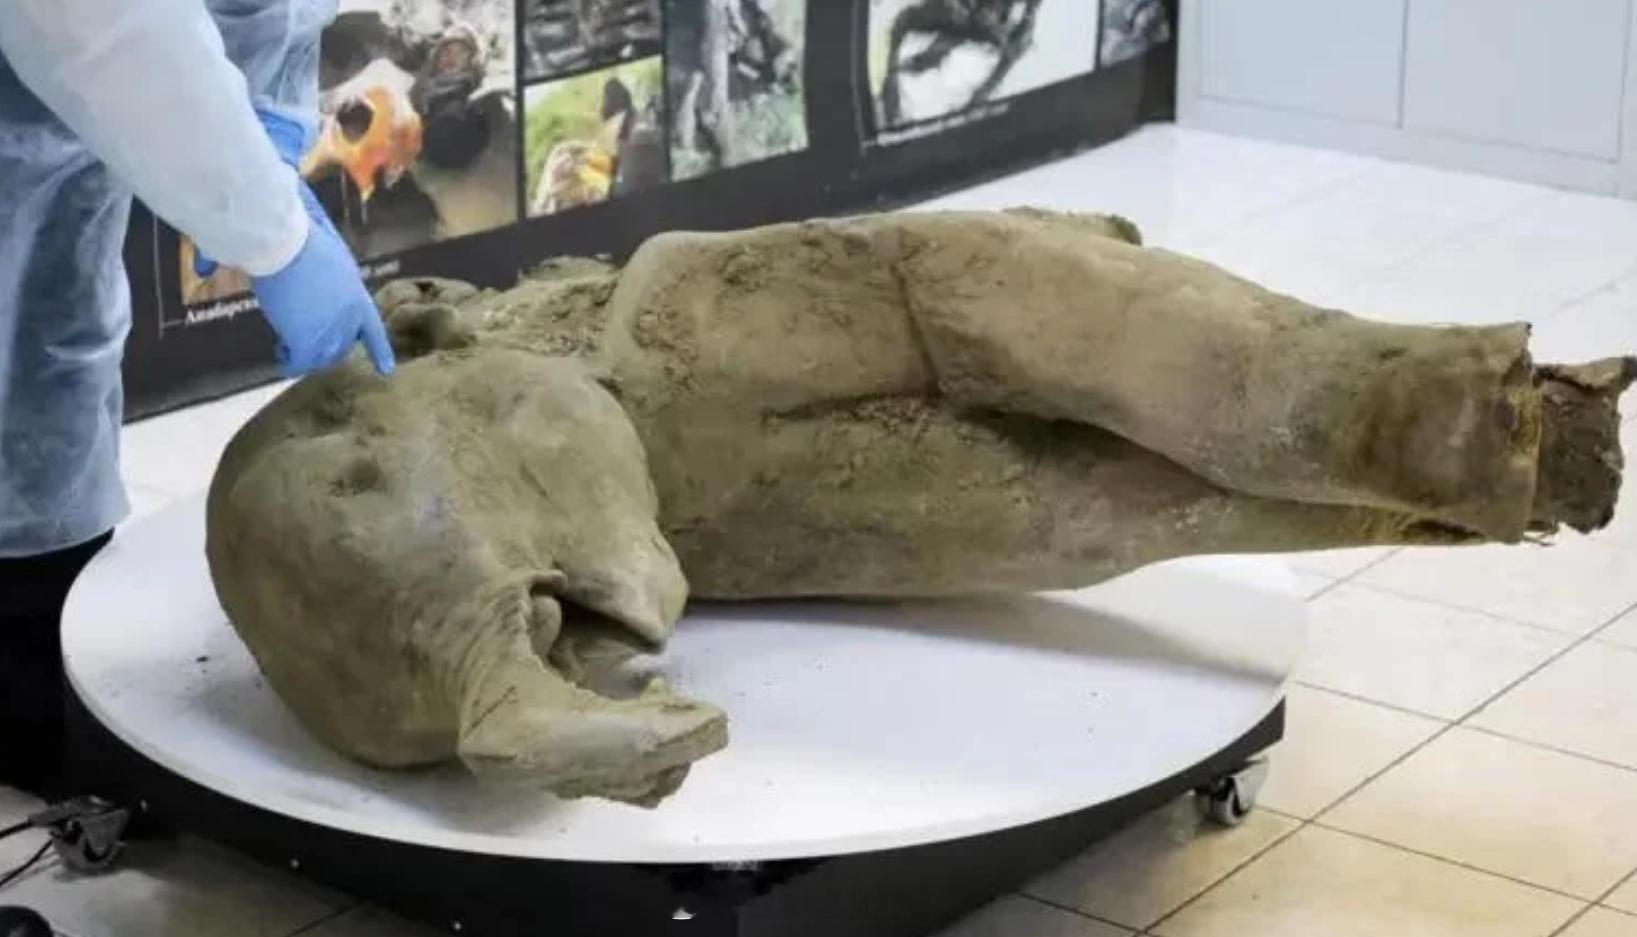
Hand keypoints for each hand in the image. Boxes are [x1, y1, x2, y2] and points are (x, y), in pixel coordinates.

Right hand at [197, 110, 394, 375]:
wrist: (283, 240)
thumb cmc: (297, 230)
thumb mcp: (318, 247)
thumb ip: (317, 264)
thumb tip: (302, 244)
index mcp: (354, 290)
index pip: (371, 326)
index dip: (379, 349)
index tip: (386, 369)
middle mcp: (349, 312)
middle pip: (343, 343)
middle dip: (327, 350)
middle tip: (305, 349)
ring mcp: (332, 327)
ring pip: (323, 355)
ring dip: (306, 355)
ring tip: (287, 351)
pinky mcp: (308, 338)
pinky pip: (300, 360)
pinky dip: (288, 361)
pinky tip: (279, 355)